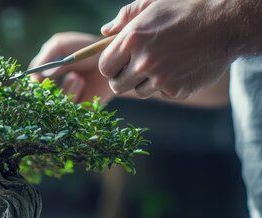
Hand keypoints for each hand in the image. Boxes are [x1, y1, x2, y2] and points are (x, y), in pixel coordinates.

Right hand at [30, 32, 115, 103]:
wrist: (110, 57)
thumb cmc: (84, 49)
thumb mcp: (60, 45)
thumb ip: (46, 55)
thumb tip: (39, 75)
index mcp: (42, 75)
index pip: (29, 85)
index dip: (31, 85)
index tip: (37, 80)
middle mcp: (50, 89)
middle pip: (38, 99)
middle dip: (46, 90)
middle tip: (56, 79)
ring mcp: (64, 99)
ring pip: (53, 104)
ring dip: (63, 90)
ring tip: (75, 77)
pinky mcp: (77, 108)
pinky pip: (67, 108)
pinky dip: (71, 94)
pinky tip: (79, 82)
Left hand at [98, 0, 234, 98]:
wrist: (226, 22)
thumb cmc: (187, 9)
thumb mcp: (153, 5)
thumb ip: (126, 17)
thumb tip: (105, 31)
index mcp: (131, 39)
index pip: (105, 67)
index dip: (111, 66)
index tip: (119, 63)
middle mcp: (143, 62)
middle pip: (118, 85)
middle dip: (124, 78)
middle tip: (137, 69)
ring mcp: (160, 78)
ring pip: (140, 91)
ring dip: (147, 82)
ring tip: (164, 63)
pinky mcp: (177, 90)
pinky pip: (163, 93)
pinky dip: (168, 85)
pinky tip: (180, 67)